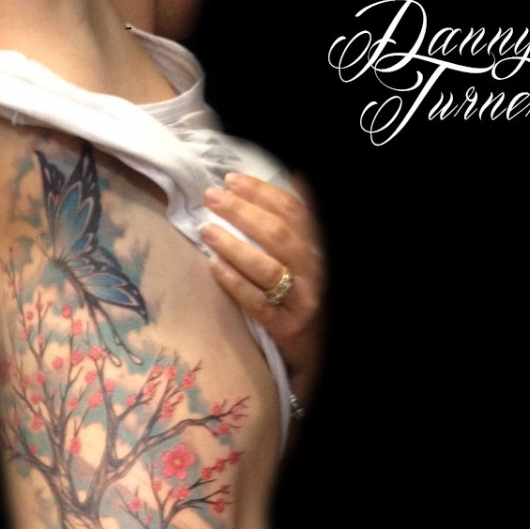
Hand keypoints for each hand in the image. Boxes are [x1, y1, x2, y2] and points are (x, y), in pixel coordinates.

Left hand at [201, 172, 324, 416]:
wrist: (323, 351)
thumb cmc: (313, 296)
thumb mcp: (316, 255)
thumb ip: (306, 221)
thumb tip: (295, 177)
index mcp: (323, 248)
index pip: (293, 211)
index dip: (261, 192)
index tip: (231, 180)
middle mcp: (318, 271)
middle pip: (278, 234)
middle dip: (241, 212)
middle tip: (211, 198)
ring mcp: (304, 301)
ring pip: (267, 267)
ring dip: (233, 246)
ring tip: (206, 231)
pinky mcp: (288, 329)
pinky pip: (257, 302)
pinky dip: (234, 282)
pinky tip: (214, 267)